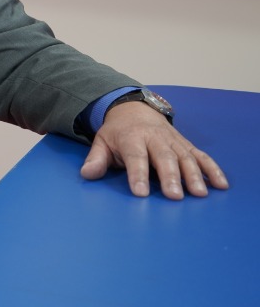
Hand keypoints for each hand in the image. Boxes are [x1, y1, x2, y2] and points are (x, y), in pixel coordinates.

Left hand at [80, 100, 228, 198]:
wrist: (135, 110)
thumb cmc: (117, 133)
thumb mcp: (102, 142)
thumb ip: (96, 159)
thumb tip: (87, 174)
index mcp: (132, 138)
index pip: (135, 157)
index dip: (138, 174)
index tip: (140, 193)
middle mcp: (155, 138)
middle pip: (164, 158)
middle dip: (170, 177)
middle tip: (174, 197)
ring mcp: (173, 141)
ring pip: (185, 158)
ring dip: (194, 176)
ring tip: (199, 194)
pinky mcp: (186, 145)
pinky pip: (201, 156)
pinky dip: (213, 169)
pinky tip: (221, 185)